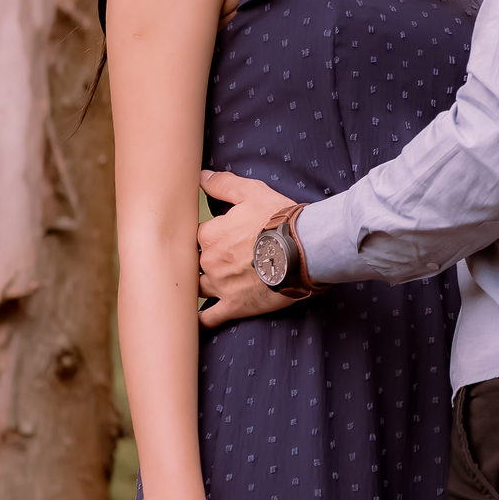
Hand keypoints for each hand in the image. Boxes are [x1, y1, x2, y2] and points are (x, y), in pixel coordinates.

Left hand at [198, 169, 300, 323]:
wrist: (304, 250)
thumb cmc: (279, 219)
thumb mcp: (252, 192)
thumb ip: (223, 184)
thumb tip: (201, 177)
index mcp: (209, 235)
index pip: (197, 235)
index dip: (208, 234)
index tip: (220, 235)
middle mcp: (209, 262)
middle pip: (194, 262)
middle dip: (201, 260)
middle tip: (215, 258)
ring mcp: (220, 286)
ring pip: (197, 288)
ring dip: (198, 286)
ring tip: (201, 286)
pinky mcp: (234, 306)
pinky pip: (209, 318)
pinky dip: (200, 321)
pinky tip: (194, 322)